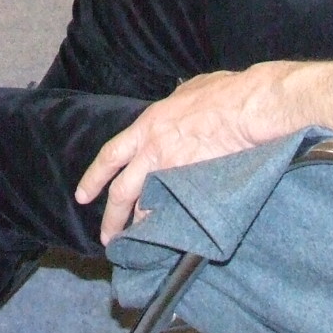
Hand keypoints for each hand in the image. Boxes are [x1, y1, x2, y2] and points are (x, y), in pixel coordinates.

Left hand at [76, 64, 332, 244]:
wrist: (250, 108)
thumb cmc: (225, 93)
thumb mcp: (189, 89)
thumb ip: (173, 104)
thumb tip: (174, 108)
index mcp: (148, 124)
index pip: (111, 155)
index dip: (94, 177)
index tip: (82, 195)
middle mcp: (153, 148)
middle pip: (121, 191)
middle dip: (110, 218)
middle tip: (106, 238)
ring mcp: (172, 169)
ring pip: (146, 205)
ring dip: (140, 225)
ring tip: (140, 243)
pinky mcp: (193, 185)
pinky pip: (174, 211)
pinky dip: (169, 225)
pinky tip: (168, 238)